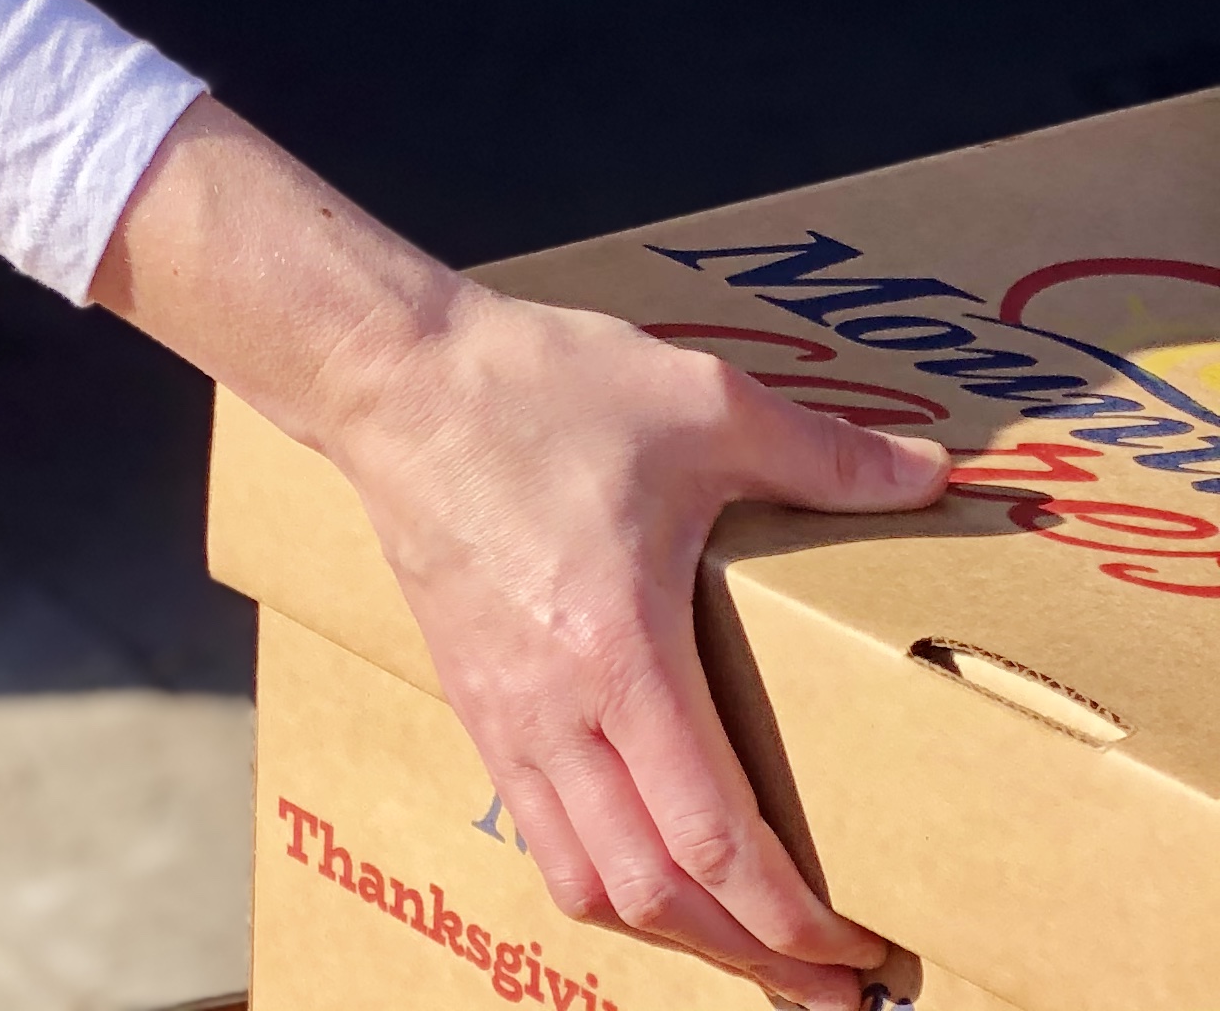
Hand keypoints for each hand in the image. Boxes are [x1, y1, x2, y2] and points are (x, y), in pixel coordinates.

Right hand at [95, 98, 943, 1010]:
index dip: (790, 919)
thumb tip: (931, 473)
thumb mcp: (697, 400)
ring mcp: (504, 712)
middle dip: (750, 956)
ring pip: (588, 879)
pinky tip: (646, 861)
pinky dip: (604, 876)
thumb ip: (818, 451)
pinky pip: (538, 830)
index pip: (711, 843)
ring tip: (746, 942)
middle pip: (654, 895)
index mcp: (621, 655)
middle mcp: (556, 709)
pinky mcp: (472, 696)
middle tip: (831, 980)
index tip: (859, 946)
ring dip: (674, 932)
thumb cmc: (536, 387)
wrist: (394, 375)